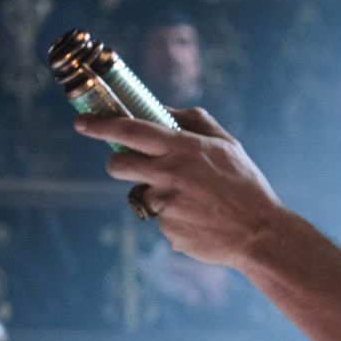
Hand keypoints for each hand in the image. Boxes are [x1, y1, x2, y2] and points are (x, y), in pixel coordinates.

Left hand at [75, 107, 285, 268]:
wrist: (258, 233)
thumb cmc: (245, 185)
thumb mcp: (228, 145)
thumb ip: (195, 121)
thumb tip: (164, 108)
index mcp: (183, 148)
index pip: (131, 130)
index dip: (101, 125)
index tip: (81, 123)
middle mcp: (169, 174)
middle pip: (118, 164)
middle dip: (117, 163)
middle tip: (131, 166)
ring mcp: (165, 204)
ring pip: (140, 193)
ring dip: (154, 193)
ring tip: (188, 200)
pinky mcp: (165, 229)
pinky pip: (158, 219)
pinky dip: (172, 218)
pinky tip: (197, 220)